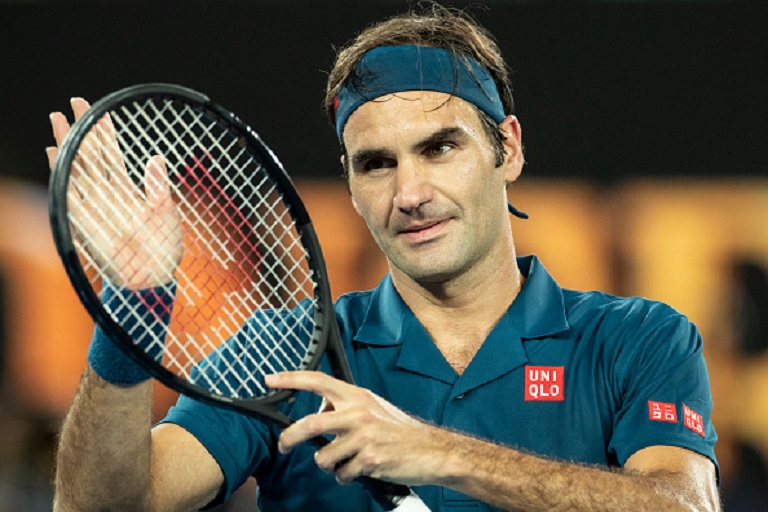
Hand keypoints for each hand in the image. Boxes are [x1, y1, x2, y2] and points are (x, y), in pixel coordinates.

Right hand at [47, 98, 182, 288]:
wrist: (152, 277)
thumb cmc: (163, 248)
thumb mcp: (165, 212)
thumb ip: (158, 186)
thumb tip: (156, 157)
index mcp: (127, 190)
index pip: (112, 155)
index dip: (105, 133)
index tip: (99, 110)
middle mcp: (107, 194)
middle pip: (90, 154)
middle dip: (82, 128)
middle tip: (74, 101)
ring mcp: (93, 204)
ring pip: (76, 166)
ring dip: (66, 143)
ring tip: (57, 118)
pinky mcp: (82, 218)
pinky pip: (67, 190)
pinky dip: (59, 170)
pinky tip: (52, 151)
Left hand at [267, 371, 449, 486]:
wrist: (431, 450)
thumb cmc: (400, 431)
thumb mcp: (373, 408)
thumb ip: (347, 407)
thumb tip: (320, 412)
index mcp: (357, 396)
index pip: (318, 381)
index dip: (291, 379)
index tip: (270, 379)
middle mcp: (359, 413)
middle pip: (310, 423)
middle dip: (289, 437)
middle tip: (283, 446)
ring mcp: (365, 437)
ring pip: (323, 457)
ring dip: (328, 465)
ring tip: (344, 462)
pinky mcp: (370, 460)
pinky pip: (342, 474)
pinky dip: (346, 477)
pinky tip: (361, 470)